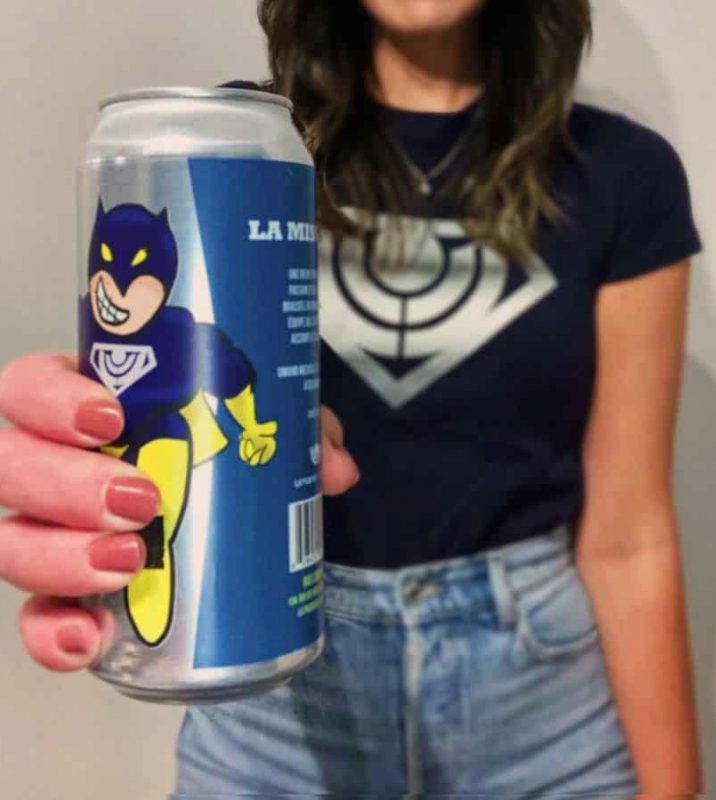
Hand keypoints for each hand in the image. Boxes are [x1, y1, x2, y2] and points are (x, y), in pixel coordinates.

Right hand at [0, 353, 358, 672]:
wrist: (227, 517)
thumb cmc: (225, 451)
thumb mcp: (263, 426)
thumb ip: (299, 432)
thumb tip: (334, 469)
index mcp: (86, 407)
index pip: (31, 388)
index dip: (51, 400)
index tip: (110, 419)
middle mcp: (51, 467)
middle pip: (13, 466)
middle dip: (68, 484)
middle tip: (140, 499)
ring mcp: (49, 532)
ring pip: (12, 540)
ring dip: (62, 555)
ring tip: (129, 563)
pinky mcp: (64, 594)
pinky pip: (36, 617)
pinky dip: (54, 632)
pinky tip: (90, 640)